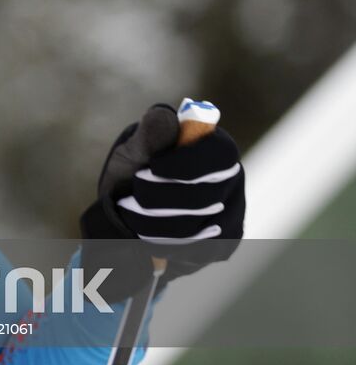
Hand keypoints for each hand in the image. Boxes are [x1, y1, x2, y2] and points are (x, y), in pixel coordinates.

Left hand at [81, 103, 244, 300]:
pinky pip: (200, 249)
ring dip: (156, 222)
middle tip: (134, 192)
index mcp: (214, 146)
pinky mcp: (227, 240)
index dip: (186, 163)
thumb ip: (149, 136)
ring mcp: (234, 209)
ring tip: (134, 213)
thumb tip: (166, 115)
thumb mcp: (133, 151)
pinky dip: (166, 243)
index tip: (151, 169)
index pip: (220, 153)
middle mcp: (232, 176)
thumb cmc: (132, 171)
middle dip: (159, 196)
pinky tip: (150, 234)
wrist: (130, 215)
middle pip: (208, 192)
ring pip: (201, 225)